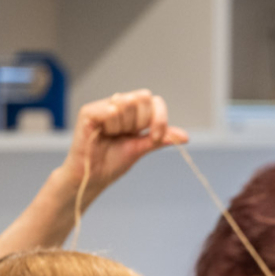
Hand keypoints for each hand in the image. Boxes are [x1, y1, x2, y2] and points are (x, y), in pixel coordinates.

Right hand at [52, 89, 188, 207]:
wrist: (94, 177)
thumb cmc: (113, 162)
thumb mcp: (142, 148)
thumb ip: (160, 138)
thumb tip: (186, 137)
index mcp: (133, 112)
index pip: (154, 100)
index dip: (159, 118)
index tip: (155, 137)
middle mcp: (119, 105)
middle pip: (142, 98)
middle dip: (140, 122)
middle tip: (127, 136)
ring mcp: (103, 106)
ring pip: (126, 104)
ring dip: (122, 127)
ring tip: (111, 137)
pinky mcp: (89, 112)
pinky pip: (110, 110)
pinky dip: (111, 125)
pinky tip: (102, 134)